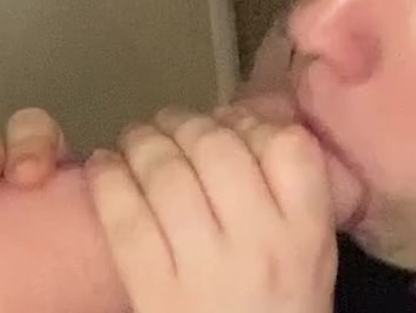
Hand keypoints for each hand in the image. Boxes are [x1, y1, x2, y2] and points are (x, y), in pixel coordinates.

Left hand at [86, 106, 337, 312]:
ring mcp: (204, 268)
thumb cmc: (280, 310)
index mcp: (305, 233)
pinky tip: (103, 166)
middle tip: (172, 122)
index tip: (233, 123)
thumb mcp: (312, 252)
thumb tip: (239, 125)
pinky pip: (125, 220)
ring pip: (168, 176)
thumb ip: (291, 193)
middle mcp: (259, 244)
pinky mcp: (153, 291)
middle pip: (220, 150)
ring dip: (144, 142)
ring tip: (137, 137)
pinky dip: (108, 181)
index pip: (288, 146)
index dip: (254, 122)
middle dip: (189, 124)